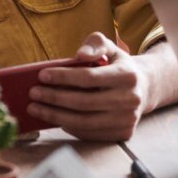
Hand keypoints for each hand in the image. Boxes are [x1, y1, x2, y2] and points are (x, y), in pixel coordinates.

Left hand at [26, 32, 148, 141]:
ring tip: (35, 107)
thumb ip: (95, 44)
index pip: (89, 78)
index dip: (63, 77)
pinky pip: (89, 133)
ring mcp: (127, 120)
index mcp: (127, 76)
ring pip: (84, 122)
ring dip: (55, 115)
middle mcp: (130, 100)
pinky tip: (53, 117)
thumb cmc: (118, 65)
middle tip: (33, 93)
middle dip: (53, 98)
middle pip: (83, 102)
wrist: (144, 88)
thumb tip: (80, 54)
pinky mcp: (122, 134)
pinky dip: (68, 126)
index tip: (42, 75)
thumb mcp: (110, 47)